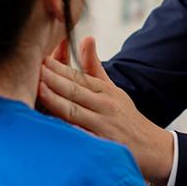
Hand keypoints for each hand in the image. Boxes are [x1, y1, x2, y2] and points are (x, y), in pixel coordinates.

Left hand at [39, 36, 173, 185]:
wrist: (153, 148)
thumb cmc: (126, 118)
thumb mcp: (113, 90)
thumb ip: (94, 67)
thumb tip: (86, 38)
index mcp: (105, 91)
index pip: (78, 77)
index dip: (58, 68)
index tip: (40, 58)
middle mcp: (104, 106)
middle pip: (74, 91)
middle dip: (52, 79)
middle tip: (33, 68)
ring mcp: (103, 126)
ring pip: (75, 111)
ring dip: (56, 100)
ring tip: (38, 89)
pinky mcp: (103, 146)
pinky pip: (83, 138)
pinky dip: (69, 132)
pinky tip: (53, 127)